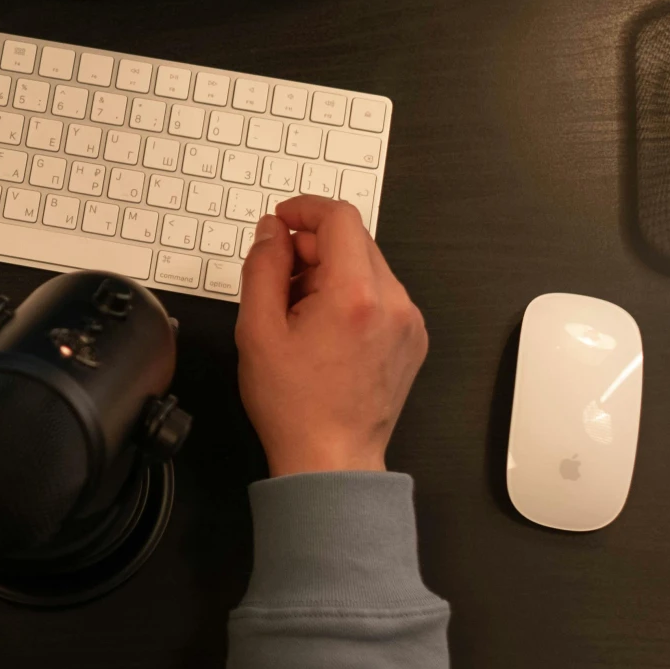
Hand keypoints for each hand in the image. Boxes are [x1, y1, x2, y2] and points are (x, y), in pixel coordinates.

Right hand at [236, 195, 427, 476]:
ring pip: (367, 267)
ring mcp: (408, 322)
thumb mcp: (257, 329)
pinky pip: (381, 295)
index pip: (340, 218)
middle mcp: (393, 302)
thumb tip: (273, 231)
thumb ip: (263, 267)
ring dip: (331, 272)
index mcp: (356, 295)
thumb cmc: (294, 405)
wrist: (331, 458)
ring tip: (300, 313)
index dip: (305, 210)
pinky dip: (352, 296)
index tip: (282, 222)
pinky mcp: (412, 338)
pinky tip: (325, 330)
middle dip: (313, 247)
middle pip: (355, 240)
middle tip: (279, 280)